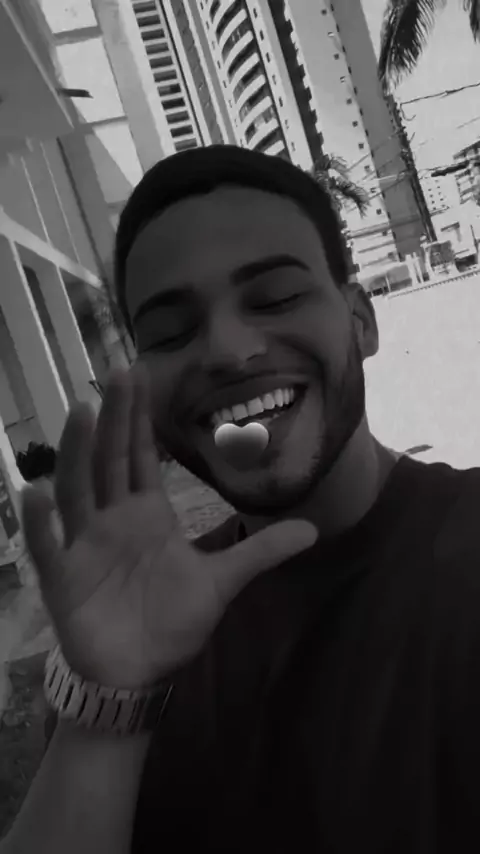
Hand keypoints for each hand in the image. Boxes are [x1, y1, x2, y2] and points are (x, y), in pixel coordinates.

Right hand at [20, 365, 316, 689]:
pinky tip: (34, 494)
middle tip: (118, 373)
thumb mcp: (221, 581)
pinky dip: (38, 523)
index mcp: (146, 513)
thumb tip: (313, 530)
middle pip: (110, 458)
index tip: (138, 375)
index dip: (138, 418)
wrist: (139, 672)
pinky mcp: (64, 578)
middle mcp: (112, 519)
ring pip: (78, 490)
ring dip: (77, 452)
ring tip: (81, 412)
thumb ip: (260, 552)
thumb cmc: (170, 621)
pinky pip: (48, 546)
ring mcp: (84, 544)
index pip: (140, 455)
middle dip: (114, 417)